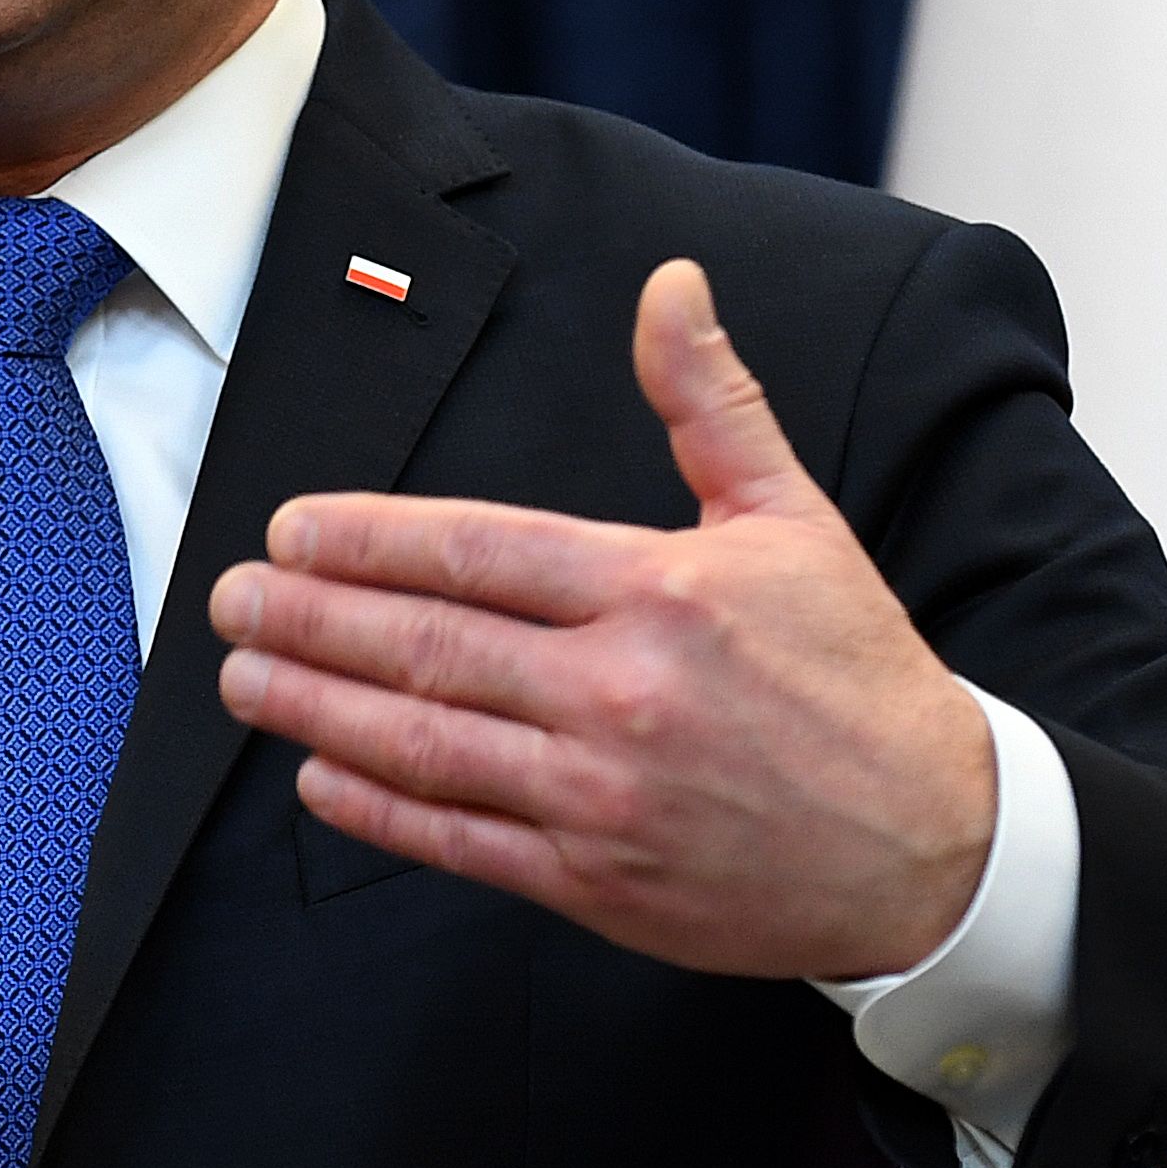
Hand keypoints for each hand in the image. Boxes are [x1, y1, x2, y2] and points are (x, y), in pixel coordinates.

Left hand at [210, 259, 992, 979]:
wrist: (937, 846)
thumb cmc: (856, 672)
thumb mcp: (794, 517)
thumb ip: (709, 400)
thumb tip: (670, 283)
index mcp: (657, 592)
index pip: (474, 549)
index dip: (365, 538)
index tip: (290, 528)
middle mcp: (620, 692)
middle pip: (425, 644)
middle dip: (309, 616)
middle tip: (229, 595)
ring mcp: (603, 796)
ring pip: (424, 742)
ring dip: (315, 705)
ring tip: (242, 673)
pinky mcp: (600, 883)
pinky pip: (460, 839)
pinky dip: (377, 808)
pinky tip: (316, 774)